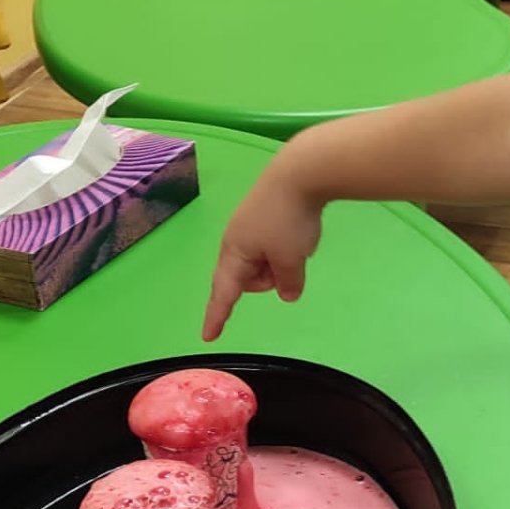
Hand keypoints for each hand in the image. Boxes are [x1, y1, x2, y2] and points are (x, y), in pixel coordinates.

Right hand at [203, 166, 324, 341]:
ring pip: (264, 261)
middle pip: (248, 278)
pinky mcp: (265, 214)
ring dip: (280, 261)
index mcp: (235, 253)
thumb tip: (287, 293)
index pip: (223, 293)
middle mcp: (236, 240)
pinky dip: (286, 246)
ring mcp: (250, 225)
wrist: (301, 172)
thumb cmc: (288, 219)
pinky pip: (274, 244)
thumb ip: (288, 283)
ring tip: (298, 243)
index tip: (208, 336)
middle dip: (268, 279)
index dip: (217, 316)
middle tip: (289, 266)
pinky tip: (300, 229)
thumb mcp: (291, 259)